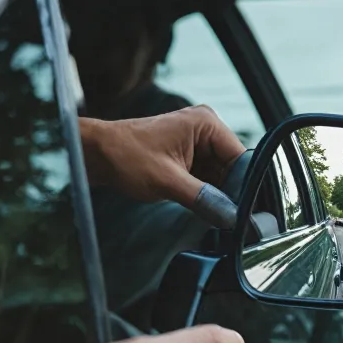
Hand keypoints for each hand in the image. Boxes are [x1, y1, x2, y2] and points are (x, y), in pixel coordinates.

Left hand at [80, 106, 245, 206]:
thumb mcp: (167, 181)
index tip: (248, 212)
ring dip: (220, 196)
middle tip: (234, 219)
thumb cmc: (125, 155)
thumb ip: (204, 199)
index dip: (247, 186)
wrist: (95, 155)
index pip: (242, 158)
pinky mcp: (190, 157)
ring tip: (218, 216)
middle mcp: (206, 130)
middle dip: (233, 193)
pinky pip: (209, 179)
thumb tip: (232, 217)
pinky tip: (208, 209)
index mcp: (206, 124)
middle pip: (234, 168)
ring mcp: (198, 144)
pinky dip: (208, 194)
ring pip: (223, 176)